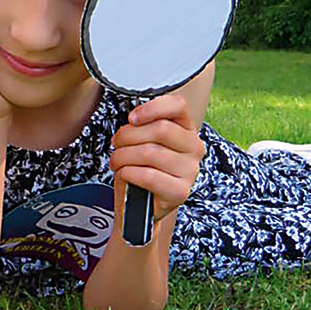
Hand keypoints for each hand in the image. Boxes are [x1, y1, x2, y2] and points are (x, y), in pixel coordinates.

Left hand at [108, 94, 205, 223]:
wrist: (141, 204)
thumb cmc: (142, 168)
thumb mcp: (143, 140)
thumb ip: (144, 125)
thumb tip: (134, 119)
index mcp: (187, 129)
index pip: (178, 106)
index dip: (151, 108)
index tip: (132, 118)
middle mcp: (194, 148)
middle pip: (160, 129)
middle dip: (129, 135)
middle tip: (116, 144)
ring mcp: (190, 171)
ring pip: (151, 152)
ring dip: (124, 155)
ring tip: (117, 161)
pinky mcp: (180, 191)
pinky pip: (149, 176)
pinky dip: (129, 173)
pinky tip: (125, 174)